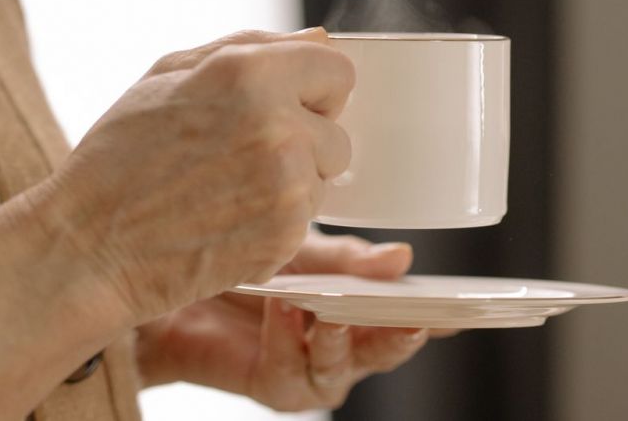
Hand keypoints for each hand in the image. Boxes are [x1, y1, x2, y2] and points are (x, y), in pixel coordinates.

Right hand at [31, 29, 354, 323]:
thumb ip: (249, 46)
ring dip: (289, 185)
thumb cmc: (118, 158)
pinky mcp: (287, 234)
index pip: (338, 70)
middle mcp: (278, 124)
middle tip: (239, 158)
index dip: (313, 90)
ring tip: (224, 191)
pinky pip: (305, 221)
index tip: (284, 107)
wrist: (88, 248)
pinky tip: (224, 222)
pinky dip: (274, 224)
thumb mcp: (166, 75)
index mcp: (249, 72)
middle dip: (302, 142)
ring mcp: (287, 183)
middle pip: (337, 131)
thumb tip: (317, 36)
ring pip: (323, 179)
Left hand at [136, 234, 435, 410]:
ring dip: (339, 342)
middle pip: (386, 350)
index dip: (440, 314)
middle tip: (409, 317)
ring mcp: (307, 368)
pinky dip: (288, 343)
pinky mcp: (269, 384)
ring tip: (328, 309)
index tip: (462, 307)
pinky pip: (290, 376)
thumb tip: (402, 258)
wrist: (165, 280)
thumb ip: (346, 258)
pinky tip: (282, 310)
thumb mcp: (295, 243)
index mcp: (360, 305)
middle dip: (399, 336)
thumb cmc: (238, 259)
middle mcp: (341, 342)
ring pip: (342, 371)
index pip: (409, 313)